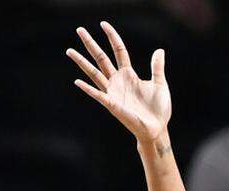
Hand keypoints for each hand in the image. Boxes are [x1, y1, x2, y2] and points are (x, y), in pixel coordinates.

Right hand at [66, 22, 171, 141]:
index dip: (112, 37)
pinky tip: (78, 81)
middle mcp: (118, 81)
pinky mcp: (112, 104)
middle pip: (101, 58)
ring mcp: (113, 92)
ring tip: (69, 50)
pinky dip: (88, 89)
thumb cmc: (158, 109)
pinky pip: (98, 95)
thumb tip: (159, 49)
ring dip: (82, 62)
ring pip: (94, 73)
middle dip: (91, 44)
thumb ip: (157, 67)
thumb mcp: (160, 84)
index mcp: (129, 74)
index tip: (103, 24)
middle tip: (79, 29)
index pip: (118, 51)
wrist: (157, 128)